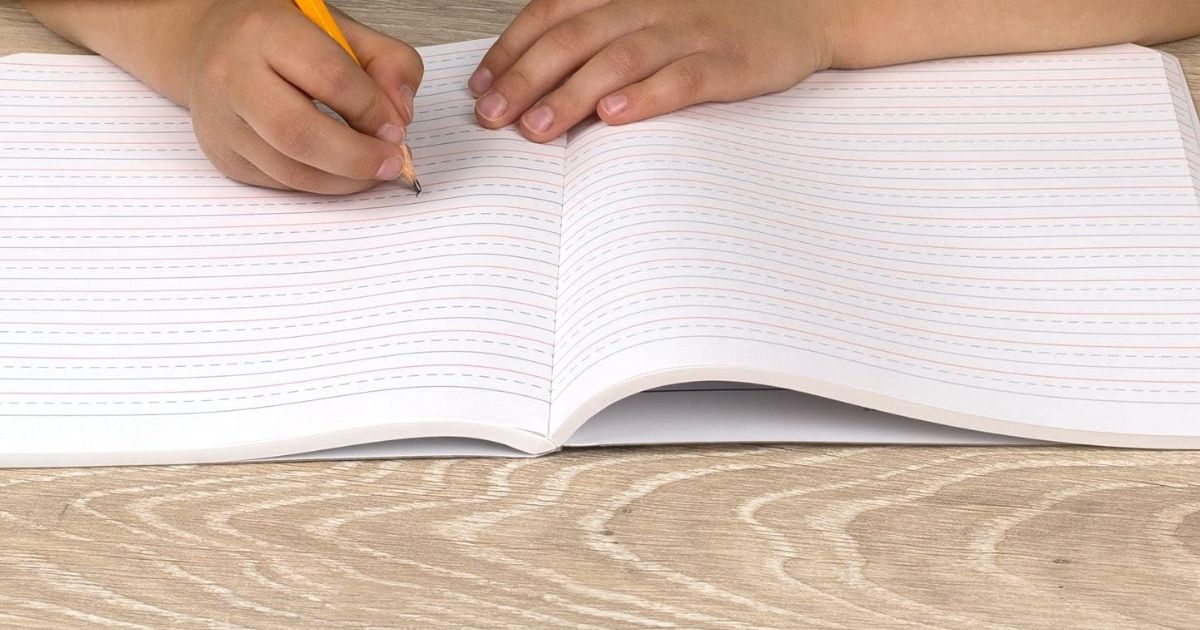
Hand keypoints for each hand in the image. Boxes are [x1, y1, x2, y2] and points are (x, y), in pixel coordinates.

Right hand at [184, 0, 423, 193]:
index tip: (397, 128)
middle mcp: (232, 76)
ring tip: (373, 170)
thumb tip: (400, 114)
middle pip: (301, 135)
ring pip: (290, 170)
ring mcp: (221, 121)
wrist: (207, 43)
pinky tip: (340, 171)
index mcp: (264, 31)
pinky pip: (280, 183)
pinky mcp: (223, 155)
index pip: (330, 78)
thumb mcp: (336, 26)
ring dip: (344, 180)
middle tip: (392, 163)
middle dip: (358, 158)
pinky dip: (320, 184)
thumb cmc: (279, 33)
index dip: (373, 110)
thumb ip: (385, 60)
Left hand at [469, 0, 836, 141]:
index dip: (511, 49)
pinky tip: (615, 116)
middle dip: (525, 78)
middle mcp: (650, 5)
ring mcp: (690, 32)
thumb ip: (598, 37)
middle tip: (492, 116)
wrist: (801, 14)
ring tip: (536, 126)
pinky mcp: (727, 62)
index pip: (552, 13)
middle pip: (574, 37)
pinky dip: (646, 96)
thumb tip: (530, 82)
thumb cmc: (713, 21)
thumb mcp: (649, 13)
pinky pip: (681, 78)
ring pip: (618, 58)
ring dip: (571, 94)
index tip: (480, 86)